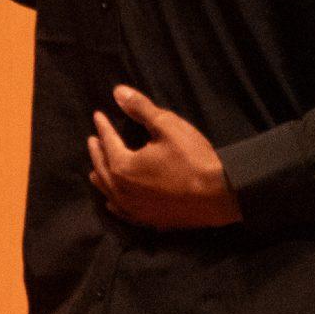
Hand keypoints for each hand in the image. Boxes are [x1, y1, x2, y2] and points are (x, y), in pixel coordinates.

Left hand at [87, 85, 242, 228]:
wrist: (221, 195)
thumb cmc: (193, 158)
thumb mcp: (167, 126)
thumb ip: (140, 109)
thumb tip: (118, 92)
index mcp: (123, 167)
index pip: (108, 142)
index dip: (103, 127)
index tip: (98, 116)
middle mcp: (123, 192)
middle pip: (102, 169)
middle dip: (97, 152)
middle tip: (93, 139)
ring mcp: (135, 210)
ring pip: (108, 193)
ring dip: (101, 177)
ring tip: (96, 167)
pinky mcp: (149, 221)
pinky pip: (123, 212)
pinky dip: (114, 202)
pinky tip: (111, 201)